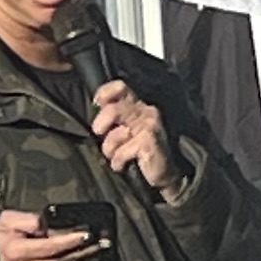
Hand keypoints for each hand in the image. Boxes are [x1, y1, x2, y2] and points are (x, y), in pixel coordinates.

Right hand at [0, 208, 105, 260]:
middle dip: (83, 251)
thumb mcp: (8, 220)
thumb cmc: (3, 233)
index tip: (87, 234)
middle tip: (103, 243)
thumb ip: (29, 220)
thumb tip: (47, 223)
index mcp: (15, 251)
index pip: (48, 247)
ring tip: (101, 250)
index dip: (69, 241)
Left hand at [89, 79, 177, 196]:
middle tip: (98, 133)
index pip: (121, 87)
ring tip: (115, 156)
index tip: (97, 103)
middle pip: (114, 109)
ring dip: (109, 149)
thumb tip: (95, 106)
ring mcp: (150, 126)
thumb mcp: (125, 129)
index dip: (105, 93)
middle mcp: (146, 111)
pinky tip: (122, 165)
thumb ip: (113, 116)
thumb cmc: (139, 151)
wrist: (165, 174)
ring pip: (116, 134)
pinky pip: (122, 151)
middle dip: (101, 123)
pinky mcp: (150, 142)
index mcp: (138, 105)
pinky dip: (118, 162)